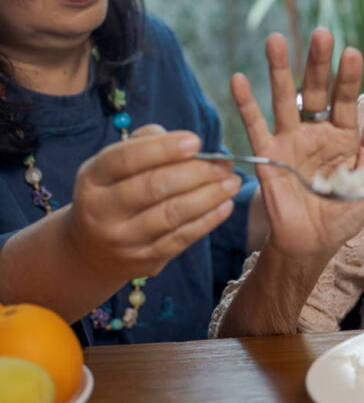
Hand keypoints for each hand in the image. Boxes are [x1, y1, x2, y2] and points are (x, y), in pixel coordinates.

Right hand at [66, 125, 241, 279]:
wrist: (92, 251)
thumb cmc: (115, 192)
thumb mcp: (114, 166)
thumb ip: (145, 144)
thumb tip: (185, 141)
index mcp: (92, 178)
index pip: (126, 159)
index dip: (163, 149)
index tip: (196, 141)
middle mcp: (100, 210)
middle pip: (153, 187)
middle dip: (196, 172)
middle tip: (225, 163)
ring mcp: (122, 239)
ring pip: (171, 214)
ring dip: (209, 196)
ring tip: (233, 182)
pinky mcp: (144, 260)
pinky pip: (181, 238)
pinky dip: (208, 220)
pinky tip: (226, 205)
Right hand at [232, 28, 363, 257]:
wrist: (311, 243)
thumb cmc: (340, 213)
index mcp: (343, 136)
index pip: (346, 100)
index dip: (348, 78)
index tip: (351, 51)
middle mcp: (315, 132)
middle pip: (316, 90)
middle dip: (317, 63)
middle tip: (320, 33)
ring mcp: (289, 141)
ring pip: (284, 99)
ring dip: (280, 71)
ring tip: (276, 40)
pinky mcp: (268, 156)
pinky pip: (255, 127)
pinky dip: (246, 104)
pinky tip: (239, 79)